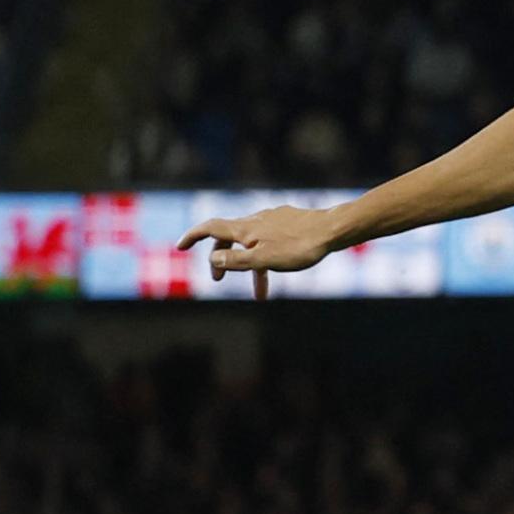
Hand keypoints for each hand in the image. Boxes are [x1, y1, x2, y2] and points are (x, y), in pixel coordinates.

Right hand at [176, 205, 343, 299]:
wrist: (333, 229)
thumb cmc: (299, 247)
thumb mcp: (263, 259)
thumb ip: (236, 261)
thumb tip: (212, 259)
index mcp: (245, 228)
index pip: (210, 228)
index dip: (192, 236)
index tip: (180, 246)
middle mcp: (255, 220)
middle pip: (229, 238)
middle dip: (221, 260)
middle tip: (219, 281)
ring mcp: (273, 221)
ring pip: (252, 244)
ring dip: (250, 267)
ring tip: (259, 293)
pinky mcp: (288, 223)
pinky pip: (270, 242)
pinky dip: (267, 259)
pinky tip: (279, 269)